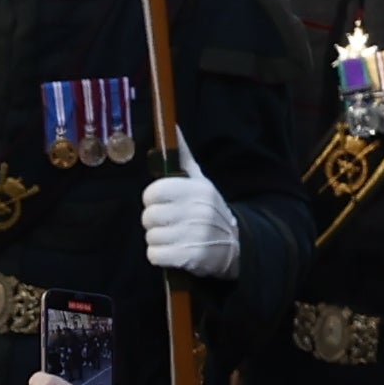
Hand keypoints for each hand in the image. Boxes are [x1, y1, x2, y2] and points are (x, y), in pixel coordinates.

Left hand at [141, 155, 240, 276]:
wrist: (235, 245)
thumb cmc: (208, 210)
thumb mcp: (200, 181)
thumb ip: (182, 157)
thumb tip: (173, 127)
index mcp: (197, 190)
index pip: (152, 193)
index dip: (153, 200)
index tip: (164, 203)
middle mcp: (198, 211)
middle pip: (148, 217)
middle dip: (155, 222)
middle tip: (171, 223)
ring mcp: (196, 235)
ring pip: (150, 237)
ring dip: (158, 240)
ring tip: (176, 237)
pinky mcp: (191, 257)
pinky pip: (154, 256)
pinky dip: (160, 256)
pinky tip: (176, 251)